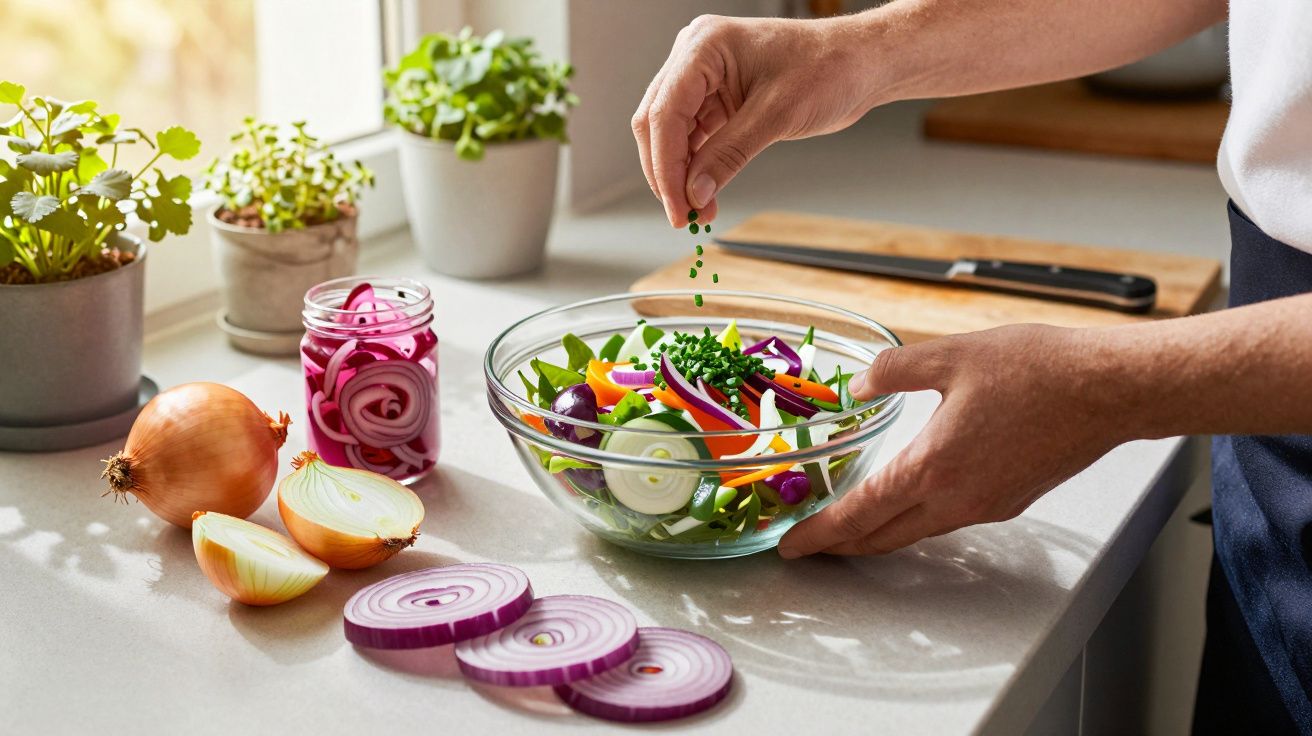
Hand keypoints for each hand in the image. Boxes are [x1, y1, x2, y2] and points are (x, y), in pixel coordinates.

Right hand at [632, 15, 881, 226]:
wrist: (860, 63)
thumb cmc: (829, 68)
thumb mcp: (777, 115)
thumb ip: (729, 154)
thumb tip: (694, 193)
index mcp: (704, 45)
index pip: (665, 111)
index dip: (665, 165)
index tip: (677, 206)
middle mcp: (695, 56)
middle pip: (657, 122)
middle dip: (668, 173)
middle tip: (683, 215)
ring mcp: (705, 77)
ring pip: (671, 134)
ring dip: (681, 175)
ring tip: (698, 211)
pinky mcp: (717, 97)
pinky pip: (693, 136)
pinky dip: (697, 167)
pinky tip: (705, 194)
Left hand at [779, 324, 1127, 557]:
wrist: (1110, 390)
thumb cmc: (1039, 371)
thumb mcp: (950, 354)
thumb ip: (893, 370)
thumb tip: (859, 383)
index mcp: (932, 467)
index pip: (859, 516)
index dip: (820, 535)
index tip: (790, 546)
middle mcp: (956, 500)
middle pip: (882, 538)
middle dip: (840, 545)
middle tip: (810, 542)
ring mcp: (985, 506)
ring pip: (915, 532)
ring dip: (877, 533)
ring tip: (848, 523)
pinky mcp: (1008, 501)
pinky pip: (946, 520)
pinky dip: (914, 519)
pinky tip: (908, 497)